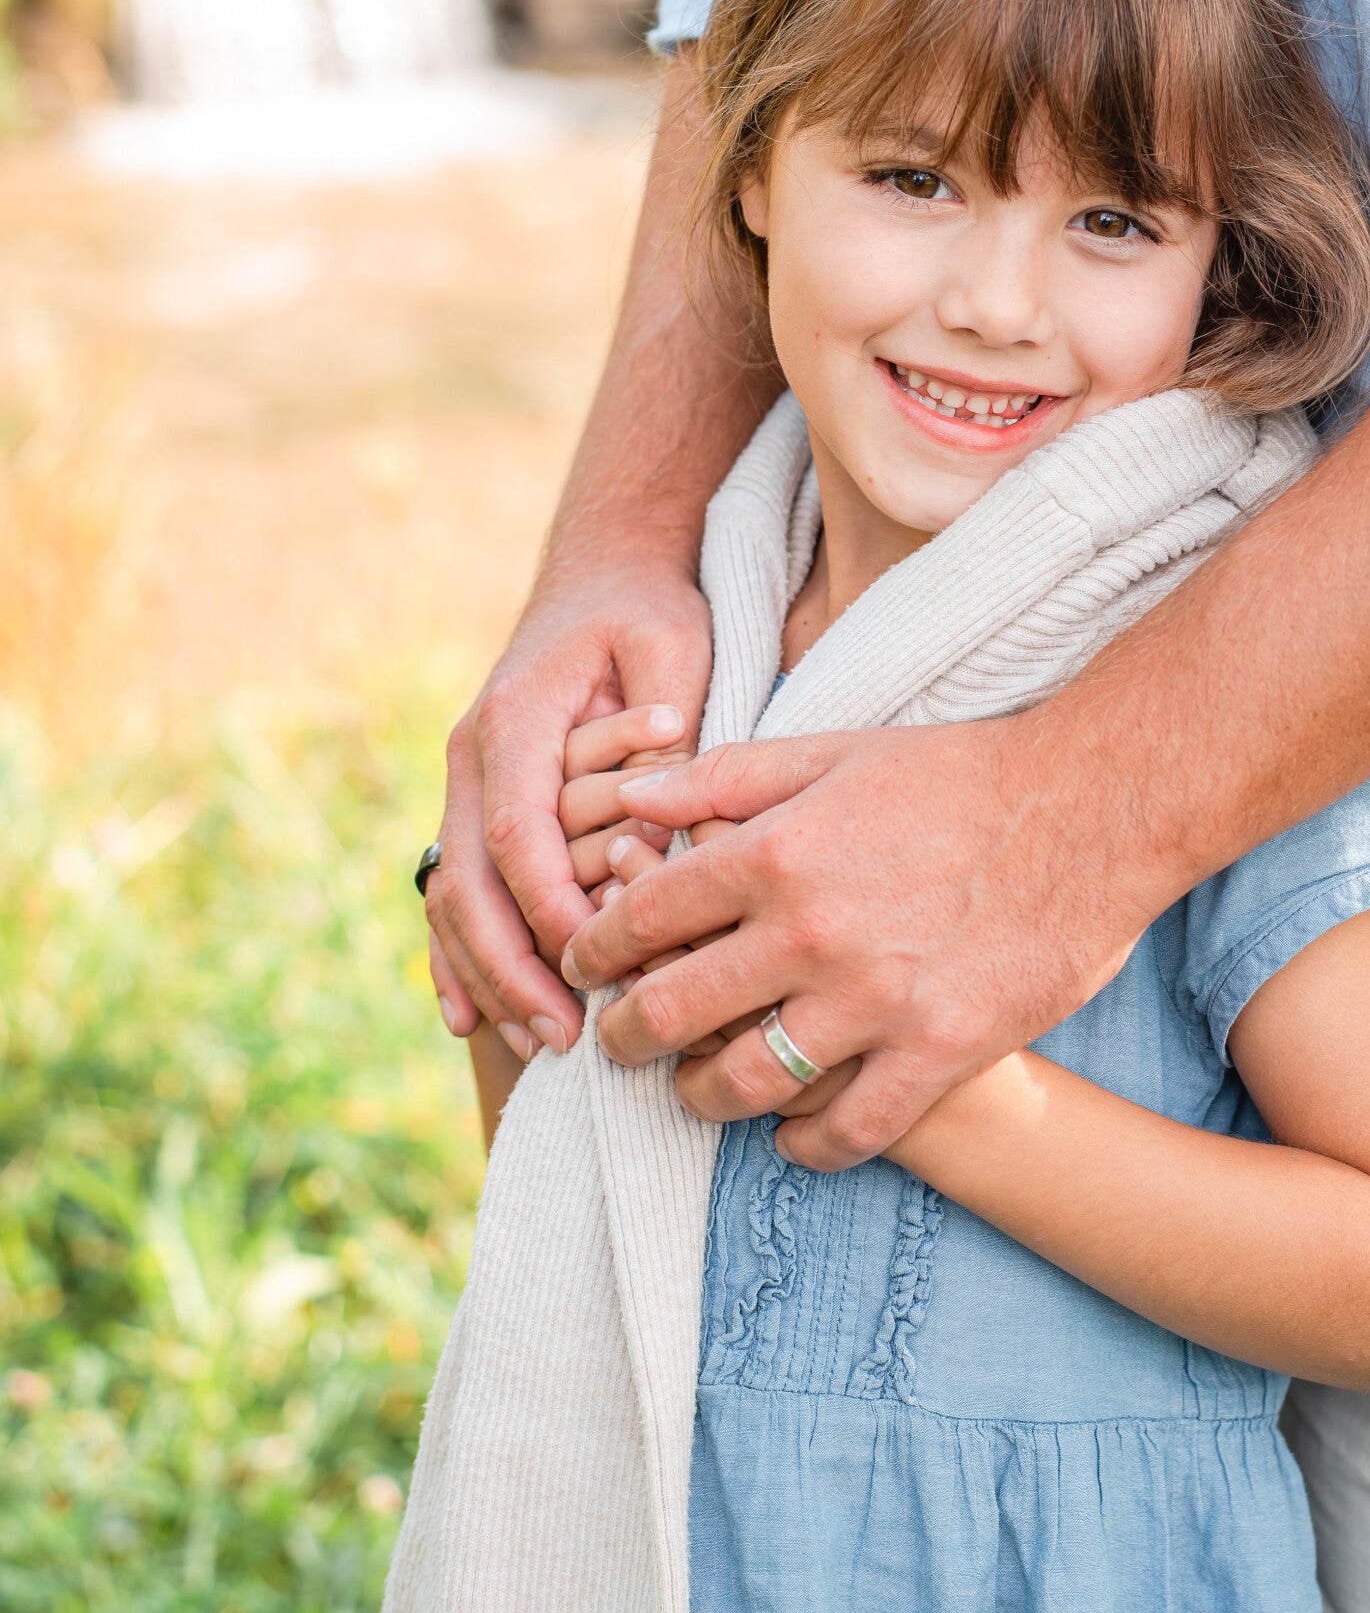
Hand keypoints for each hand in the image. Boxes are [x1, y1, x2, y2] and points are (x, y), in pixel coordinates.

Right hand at [425, 558, 712, 1058]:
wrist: (601, 567)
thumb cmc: (647, 608)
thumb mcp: (675, 646)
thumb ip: (666, 736)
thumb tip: (659, 841)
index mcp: (515, 717)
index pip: (517, 832)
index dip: (547, 909)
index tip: (590, 970)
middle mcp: (473, 753)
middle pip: (469, 881)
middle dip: (511, 967)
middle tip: (562, 1039)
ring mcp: (464, 779)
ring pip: (452, 896)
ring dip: (487, 975)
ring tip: (537, 1046)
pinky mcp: (474, 800)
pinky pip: (450, 890)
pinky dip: (457, 955)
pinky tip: (468, 1019)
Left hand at [561, 718, 1154, 1167]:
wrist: (1095, 808)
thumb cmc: (961, 773)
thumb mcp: (836, 751)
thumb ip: (727, 778)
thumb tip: (631, 796)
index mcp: (775, 851)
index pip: (642, 916)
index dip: (594, 948)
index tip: (587, 966)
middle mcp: (809, 933)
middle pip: (671, 1013)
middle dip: (627, 1036)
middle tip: (620, 1042)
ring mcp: (873, 1001)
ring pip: (743, 1085)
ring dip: (702, 1098)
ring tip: (698, 1092)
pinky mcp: (939, 1053)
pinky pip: (846, 1131)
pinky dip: (806, 1146)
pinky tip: (795, 1137)